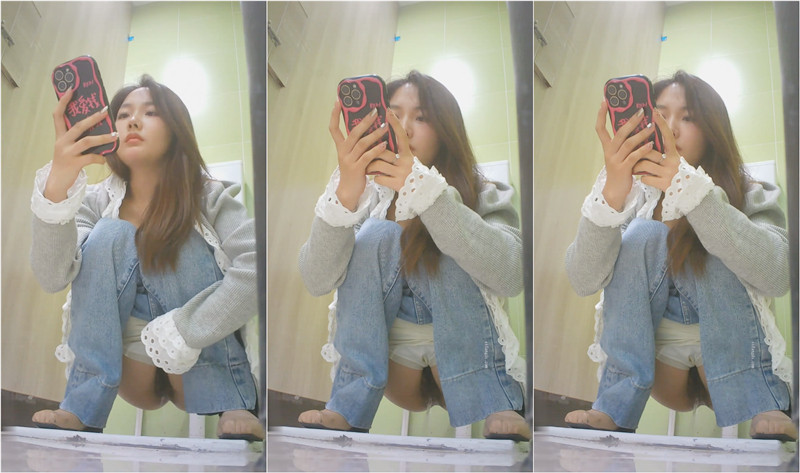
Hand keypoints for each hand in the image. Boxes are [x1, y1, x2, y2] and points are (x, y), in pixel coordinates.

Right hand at [45, 87, 117, 201]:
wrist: (57, 182)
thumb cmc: (67, 162)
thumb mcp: (69, 147)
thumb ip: (78, 138)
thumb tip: (98, 128)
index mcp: (60, 136)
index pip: (58, 115)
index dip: (63, 102)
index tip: (72, 90)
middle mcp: (62, 142)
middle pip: (78, 126)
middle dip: (93, 117)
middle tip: (105, 110)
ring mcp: (67, 152)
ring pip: (87, 141)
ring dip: (103, 138)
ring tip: (115, 135)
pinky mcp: (74, 163)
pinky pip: (91, 158)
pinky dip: (100, 158)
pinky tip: (105, 159)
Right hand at [329, 100, 388, 210]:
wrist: (349, 191)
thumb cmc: (354, 170)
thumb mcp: (352, 155)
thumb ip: (357, 143)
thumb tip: (367, 127)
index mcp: (340, 147)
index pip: (333, 128)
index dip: (334, 114)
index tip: (338, 101)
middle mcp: (343, 152)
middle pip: (353, 133)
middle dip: (364, 121)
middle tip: (375, 110)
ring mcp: (349, 161)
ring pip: (362, 144)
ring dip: (374, 134)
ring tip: (385, 126)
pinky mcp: (357, 169)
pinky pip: (368, 157)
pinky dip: (376, 150)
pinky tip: (384, 144)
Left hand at [364, 108, 414, 191]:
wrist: (420, 195)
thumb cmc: (410, 177)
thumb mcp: (407, 163)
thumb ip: (397, 154)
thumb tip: (382, 142)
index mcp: (408, 155)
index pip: (401, 136)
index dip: (395, 124)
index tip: (388, 111)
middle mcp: (406, 162)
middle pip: (382, 152)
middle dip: (371, 153)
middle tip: (364, 153)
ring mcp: (402, 173)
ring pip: (378, 164)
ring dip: (370, 166)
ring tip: (368, 168)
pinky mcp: (397, 184)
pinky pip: (379, 178)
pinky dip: (376, 178)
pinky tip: (378, 179)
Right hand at [595, 100, 655, 210]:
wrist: (616, 190)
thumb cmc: (620, 170)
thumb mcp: (619, 155)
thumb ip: (624, 143)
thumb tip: (634, 126)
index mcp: (607, 147)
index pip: (600, 128)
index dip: (601, 115)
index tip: (604, 101)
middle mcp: (609, 152)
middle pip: (619, 133)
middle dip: (630, 121)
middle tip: (641, 111)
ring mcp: (615, 161)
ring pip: (628, 144)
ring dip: (641, 134)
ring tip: (652, 127)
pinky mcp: (623, 169)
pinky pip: (634, 157)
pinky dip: (643, 150)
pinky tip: (651, 145)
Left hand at [631, 109, 680, 191]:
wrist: (686, 195)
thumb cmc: (675, 177)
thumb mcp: (673, 163)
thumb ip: (663, 154)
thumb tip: (648, 143)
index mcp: (675, 155)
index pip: (668, 136)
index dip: (662, 124)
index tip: (654, 112)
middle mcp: (673, 162)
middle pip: (649, 151)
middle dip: (638, 154)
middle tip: (632, 155)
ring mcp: (669, 173)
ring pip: (644, 164)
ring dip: (636, 166)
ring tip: (636, 169)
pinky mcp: (663, 184)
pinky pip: (645, 177)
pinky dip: (643, 178)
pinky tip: (646, 179)